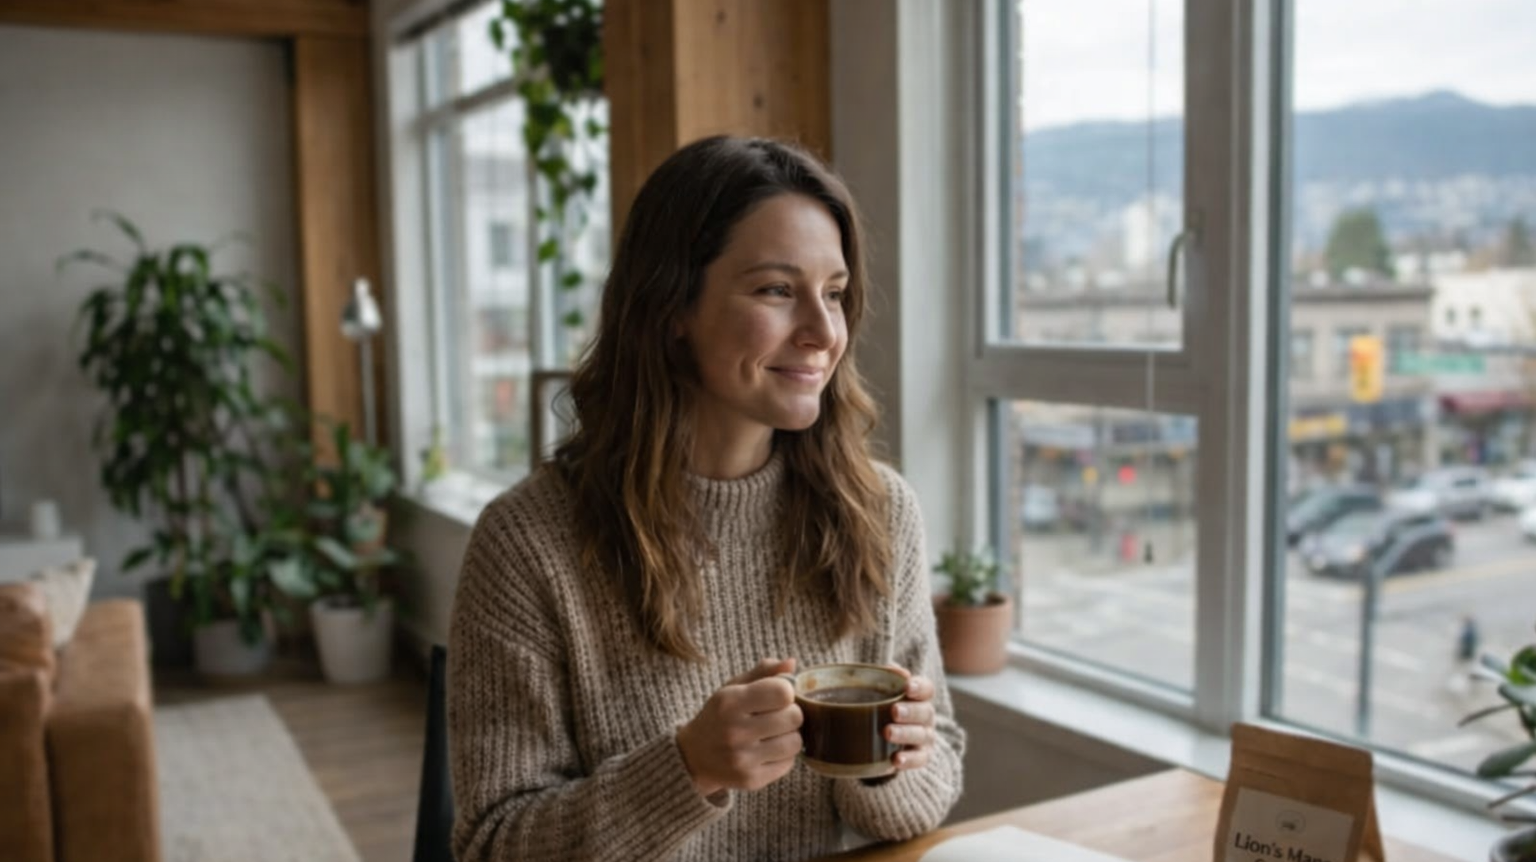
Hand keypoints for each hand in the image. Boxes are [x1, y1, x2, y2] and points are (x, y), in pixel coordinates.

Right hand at [676, 658, 802, 797]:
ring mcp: (743, 759)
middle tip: (776, 716)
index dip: (786, 691)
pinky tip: (768, 751)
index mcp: (730, 702)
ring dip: (790, 736)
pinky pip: (789, 763)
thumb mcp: (733, 688)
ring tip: (774, 734)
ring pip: (795, 742)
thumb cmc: (719, 716)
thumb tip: (792, 663)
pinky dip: (784, 756)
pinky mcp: (751, 780)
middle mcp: (735, 731)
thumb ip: (763, 673)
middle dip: (790, 714)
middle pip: (794, 717)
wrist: (693, 757)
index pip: (783, 691)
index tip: (777, 696)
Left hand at [884, 666, 937, 772]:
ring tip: (887, 732)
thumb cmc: (883, 707)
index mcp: (920, 698)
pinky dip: (909, 760)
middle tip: (894, 711)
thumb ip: (886, 678)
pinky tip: (896, 759)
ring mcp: (925, 737)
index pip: (927, 689)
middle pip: (925, 712)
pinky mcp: (920, 757)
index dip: (919, 687)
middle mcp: (926, 717)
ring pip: (921, 735)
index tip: (907, 686)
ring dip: (905, 733)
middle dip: (910, 711)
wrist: (884, 739)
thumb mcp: (882, 691)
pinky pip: (919, 759)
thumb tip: (890, 668)